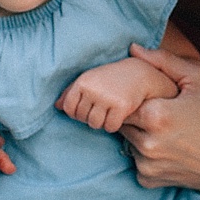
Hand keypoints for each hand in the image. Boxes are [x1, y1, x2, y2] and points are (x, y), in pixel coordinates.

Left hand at [56, 57, 177, 132]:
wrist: (143, 72)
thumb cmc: (115, 76)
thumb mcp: (93, 78)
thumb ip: (72, 91)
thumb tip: (56, 106)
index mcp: (84, 80)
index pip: (69, 108)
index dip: (79, 112)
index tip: (92, 107)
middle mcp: (93, 89)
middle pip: (82, 118)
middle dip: (92, 116)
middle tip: (105, 108)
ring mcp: (107, 98)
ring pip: (95, 124)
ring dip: (104, 122)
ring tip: (112, 111)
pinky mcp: (122, 107)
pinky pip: (110, 127)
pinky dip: (116, 125)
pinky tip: (122, 115)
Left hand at [117, 45, 199, 199]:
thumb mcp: (197, 81)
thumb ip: (164, 61)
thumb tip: (133, 48)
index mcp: (155, 115)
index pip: (122, 100)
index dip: (133, 96)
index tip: (149, 97)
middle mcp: (147, 142)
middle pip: (121, 121)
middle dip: (134, 115)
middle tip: (158, 114)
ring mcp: (146, 163)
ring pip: (126, 140)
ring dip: (138, 134)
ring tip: (165, 131)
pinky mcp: (147, 179)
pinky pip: (134, 160)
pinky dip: (145, 155)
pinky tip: (167, 150)